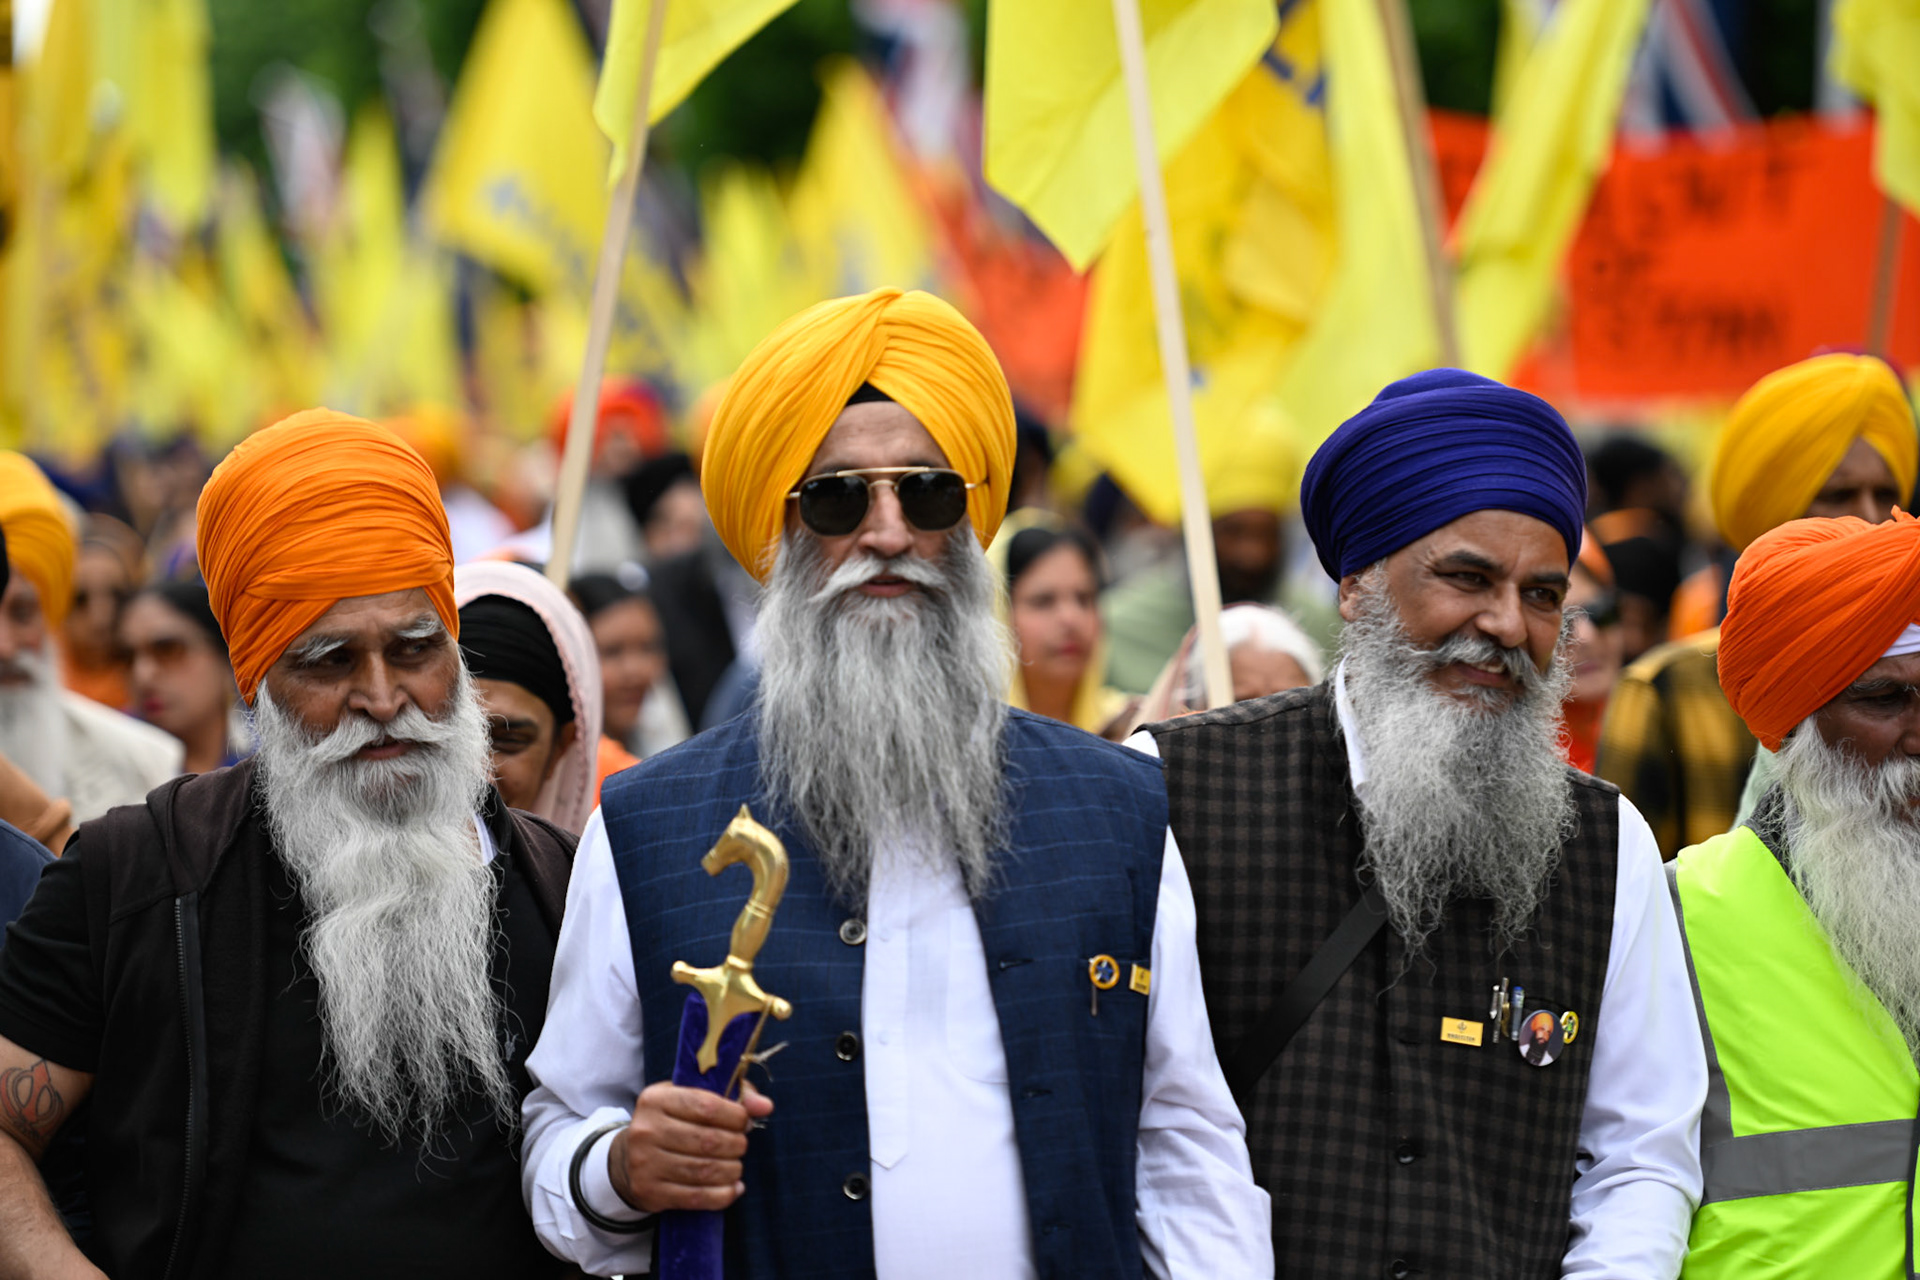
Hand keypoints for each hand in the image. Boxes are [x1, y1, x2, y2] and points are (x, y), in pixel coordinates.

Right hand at [609, 1081, 773, 1213]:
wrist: (628, 1159)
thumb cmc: (672, 1122)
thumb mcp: (692, 1098)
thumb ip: (733, 1096)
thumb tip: (764, 1106)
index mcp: (656, 1099)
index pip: (707, 1106)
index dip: (735, 1116)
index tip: (744, 1121)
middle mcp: (646, 1130)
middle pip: (709, 1141)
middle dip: (736, 1144)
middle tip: (740, 1145)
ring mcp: (645, 1163)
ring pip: (705, 1170)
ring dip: (732, 1170)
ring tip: (736, 1166)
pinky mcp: (650, 1192)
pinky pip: (696, 1197)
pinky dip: (723, 1195)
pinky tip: (732, 1188)